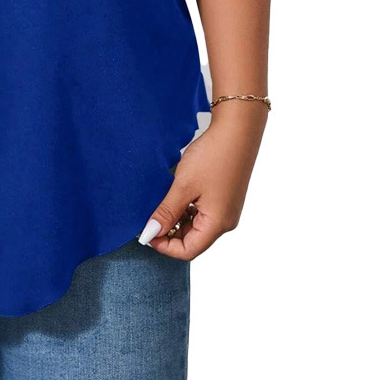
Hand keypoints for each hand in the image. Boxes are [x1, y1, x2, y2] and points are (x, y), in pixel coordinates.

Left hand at [138, 101, 267, 258]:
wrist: (237, 129)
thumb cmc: (212, 156)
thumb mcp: (183, 185)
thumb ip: (166, 212)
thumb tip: (150, 234)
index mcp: (217, 224)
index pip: (188, 250)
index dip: (163, 245)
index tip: (144, 231)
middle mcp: (225, 221)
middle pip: (192, 240)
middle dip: (168, 233)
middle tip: (148, 216)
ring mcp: (226, 209)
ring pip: (196, 226)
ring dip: (176, 219)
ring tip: (158, 203)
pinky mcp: (224, 197)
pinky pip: (202, 212)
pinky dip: (185, 209)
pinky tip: (173, 194)